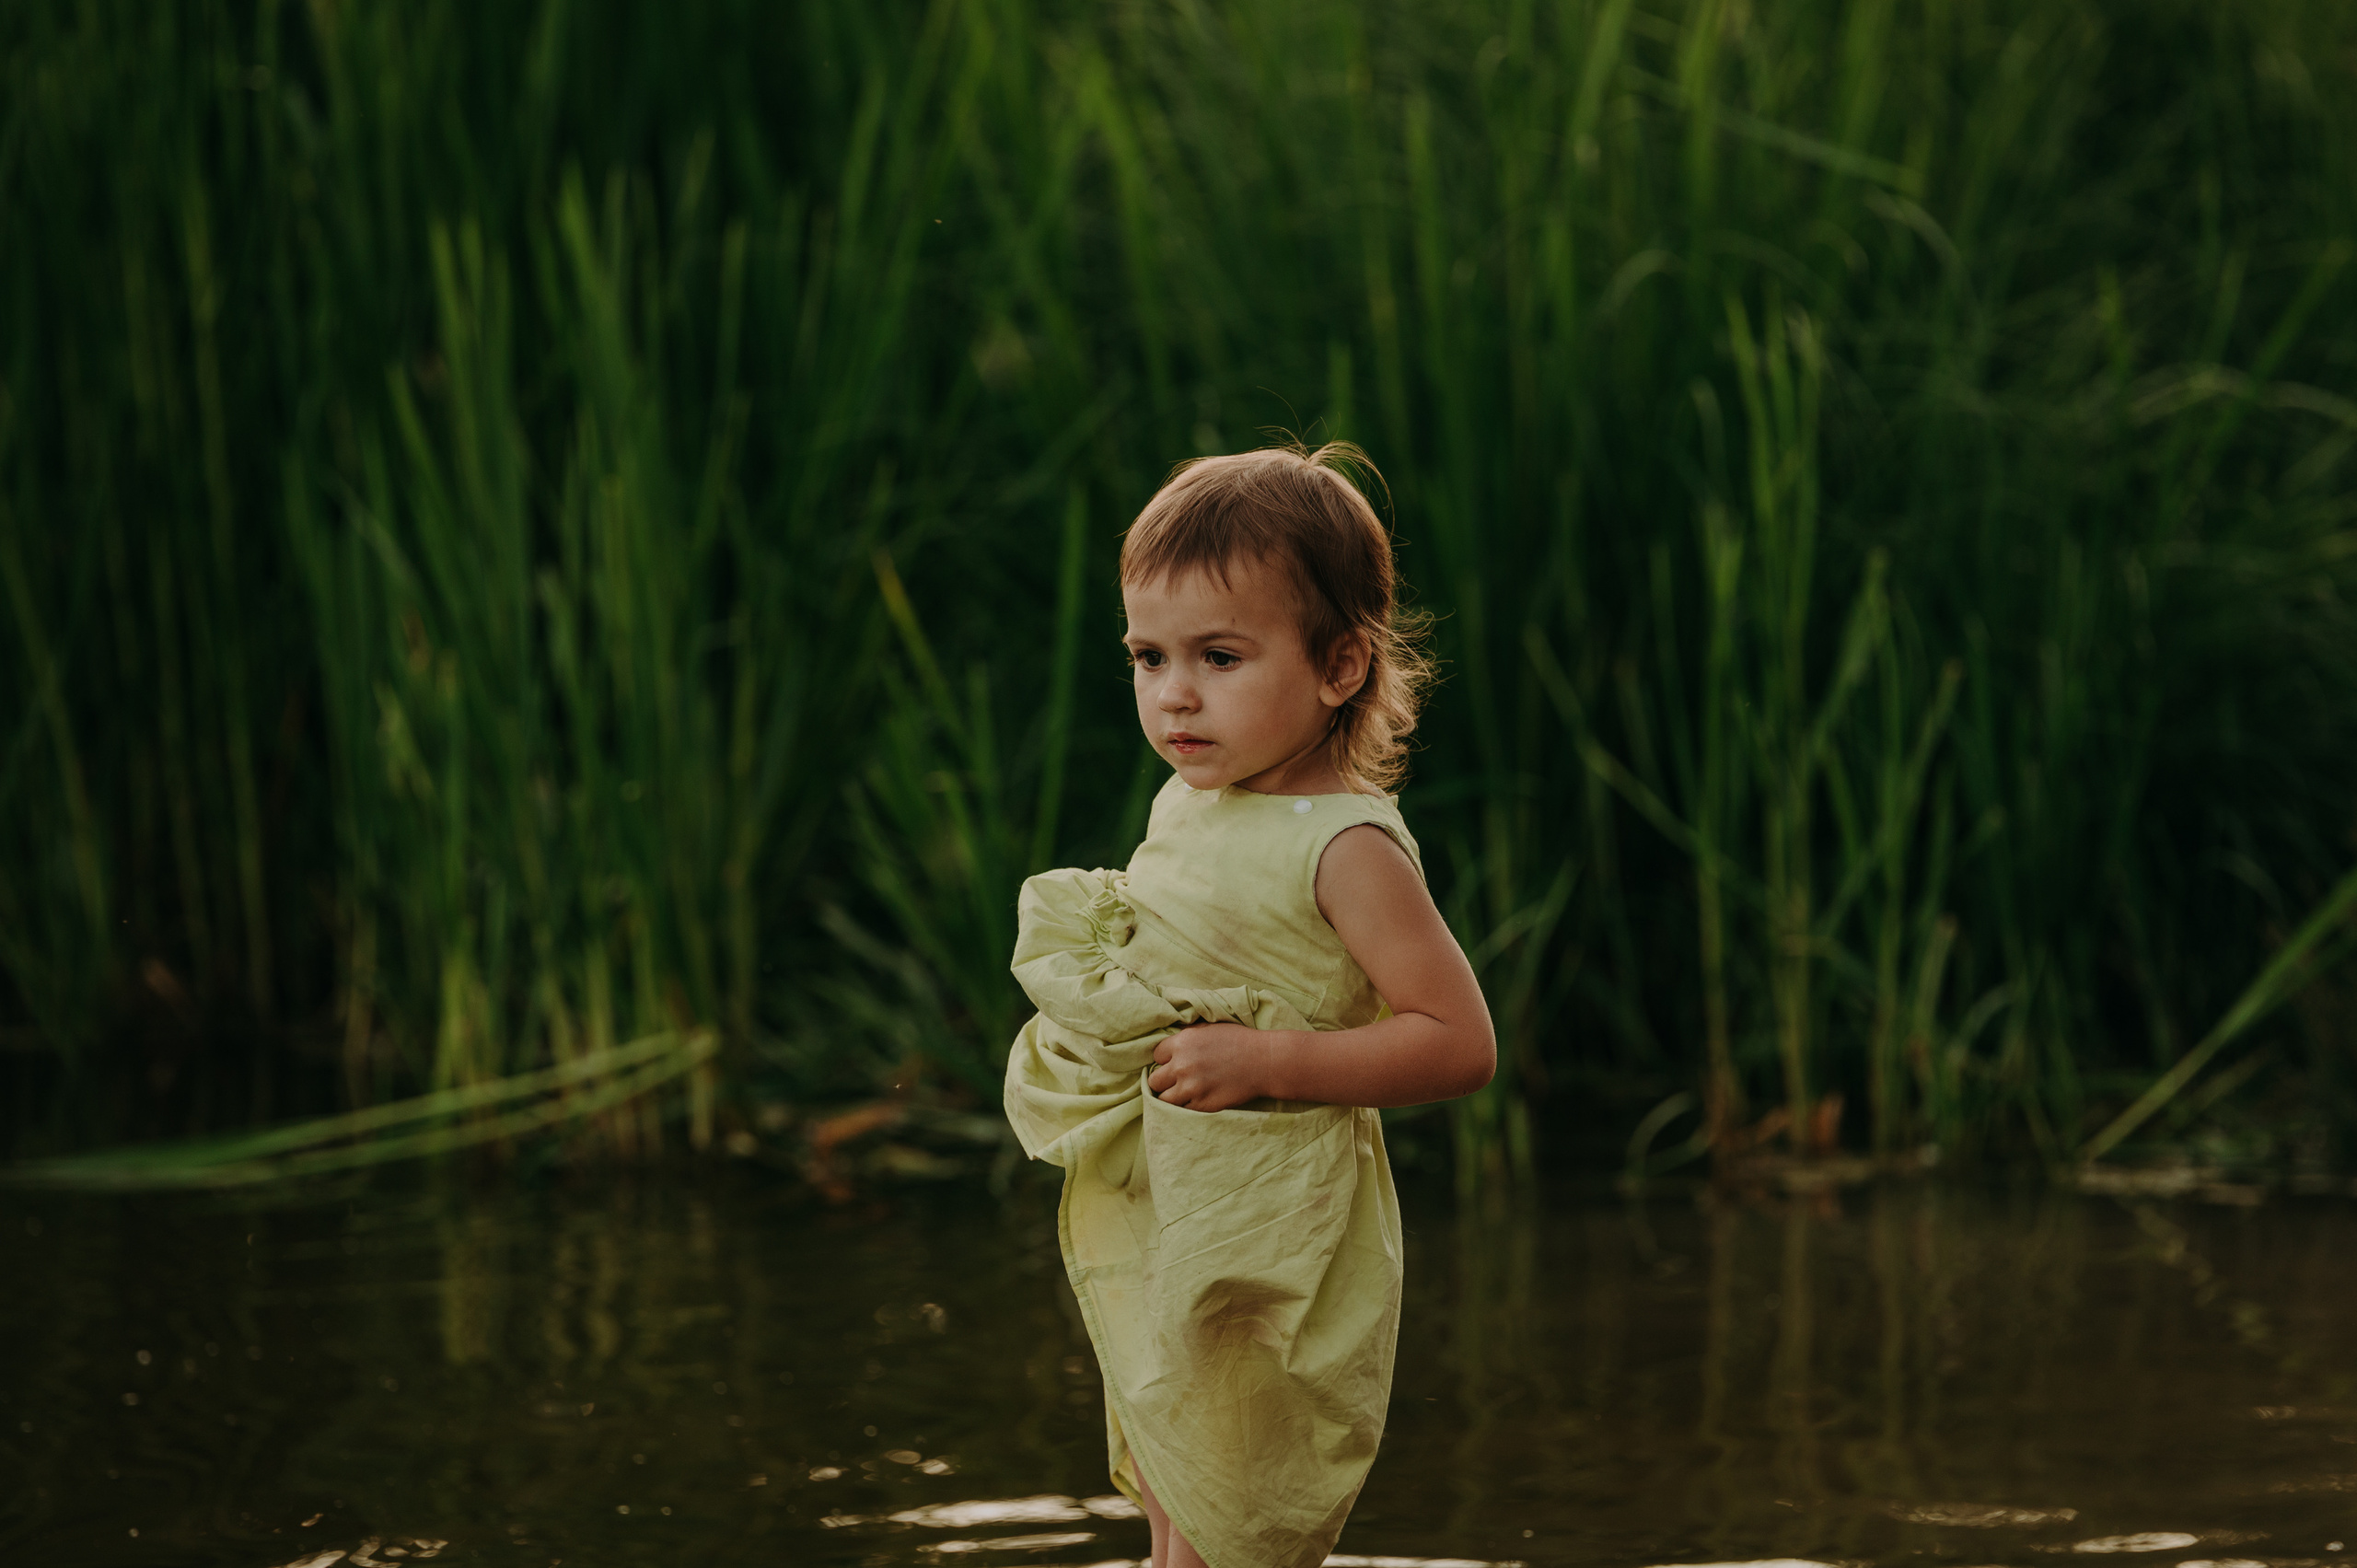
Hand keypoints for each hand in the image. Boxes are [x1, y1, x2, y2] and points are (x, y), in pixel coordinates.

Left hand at [1147, 1022, 1270, 1112]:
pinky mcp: (1202, 1105)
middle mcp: (1182, 1065)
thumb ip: (1187, 1035)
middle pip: (1155, 1080)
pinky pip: (1181, 1110)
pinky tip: (1196, 1099)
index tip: (1175, 1062)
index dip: (1166, 1059)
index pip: (1156, 1055)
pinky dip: (1186, 1106)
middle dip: (1164, 1080)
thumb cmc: (1239, 1041)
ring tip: (1182, 1093)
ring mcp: (1191, 1088)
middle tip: (1176, 1080)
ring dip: (1171, 1096)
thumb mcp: (1209, 1027)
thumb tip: (1171, 1044)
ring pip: (1163, 1099)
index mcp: (1182, 1042)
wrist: (1264, 1061)